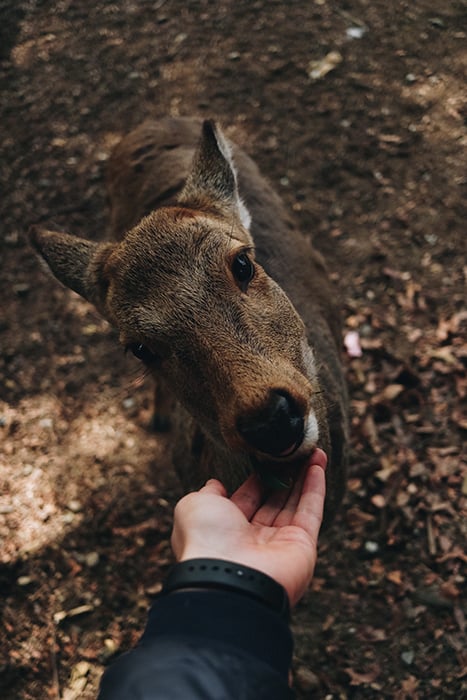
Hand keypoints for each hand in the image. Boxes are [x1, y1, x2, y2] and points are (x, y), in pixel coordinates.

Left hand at [171, 449, 326, 605]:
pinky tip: (318, 463)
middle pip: (274, 500)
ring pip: (295, 503)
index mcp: (227, 531)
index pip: (247, 499)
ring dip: (304, 475)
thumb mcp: (194, 506)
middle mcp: (254, 539)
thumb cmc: (206, 540)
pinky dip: (316, 488)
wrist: (227, 578)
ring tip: (311, 449)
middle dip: (284, 474)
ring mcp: (280, 543)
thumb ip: (207, 493)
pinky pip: (311, 511)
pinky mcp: (303, 546)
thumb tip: (216, 484)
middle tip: (292, 449)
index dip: (257, 478)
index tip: (266, 455)